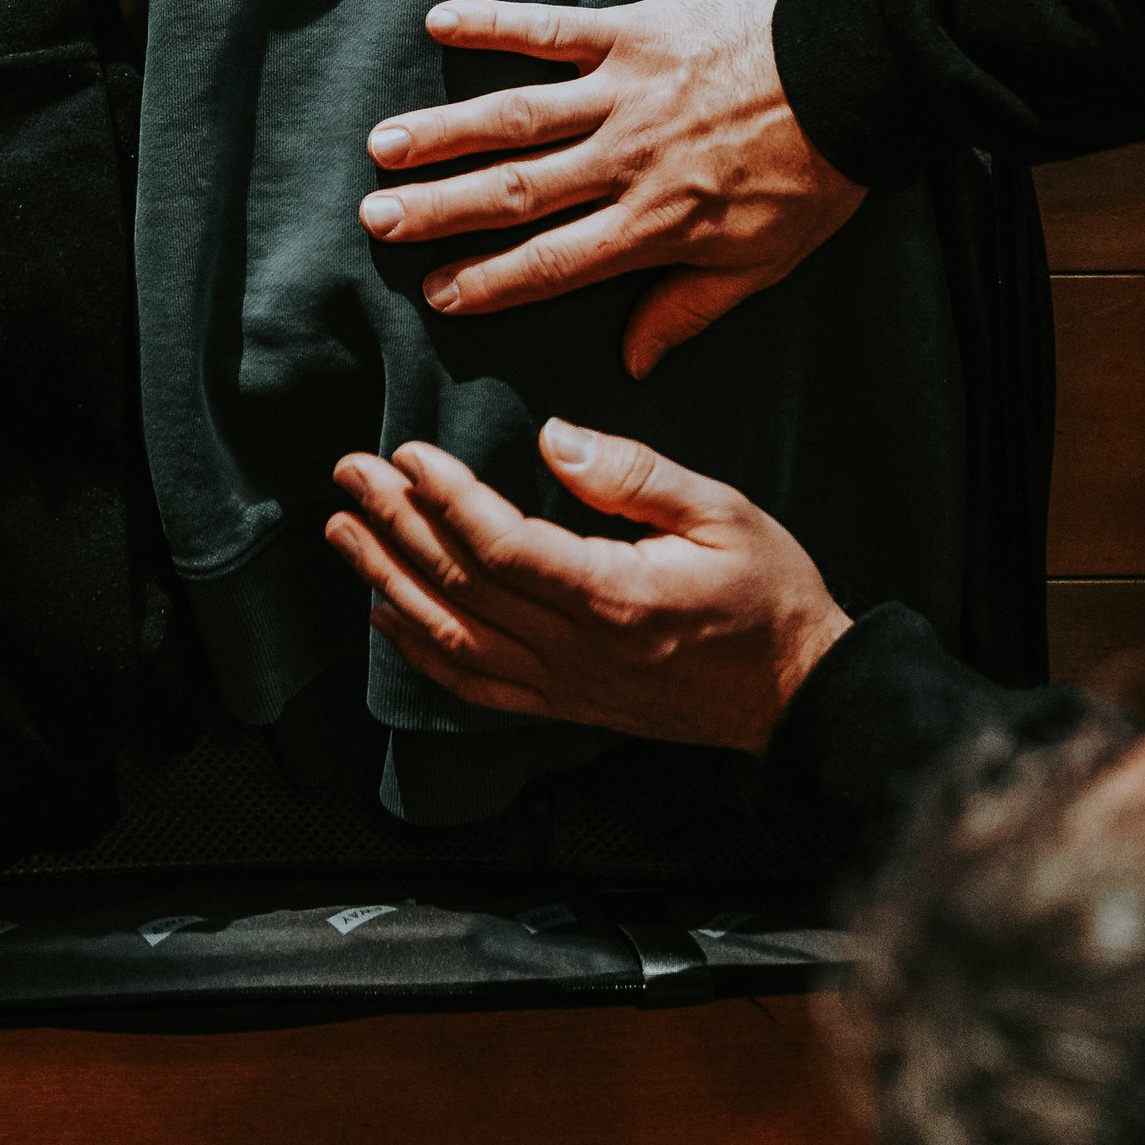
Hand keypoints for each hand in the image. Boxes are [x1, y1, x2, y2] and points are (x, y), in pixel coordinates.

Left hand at [325, 423, 850, 756]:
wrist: (800, 696)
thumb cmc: (768, 595)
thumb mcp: (721, 512)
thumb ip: (634, 474)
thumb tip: (555, 437)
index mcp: (613, 596)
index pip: (503, 545)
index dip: (445, 498)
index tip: (406, 452)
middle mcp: (577, 651)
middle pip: (462, 587)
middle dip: (394, 526)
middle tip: (348, 474)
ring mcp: (566, 687)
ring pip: (454, 638)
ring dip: (390, 582)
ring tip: (344, 533)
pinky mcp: (566, 707)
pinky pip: (477, 687)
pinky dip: (421, 654)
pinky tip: (385, 616)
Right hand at [357, 0, 865, 372]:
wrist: (856, 77)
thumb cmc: (814, 177)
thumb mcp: (762, 264)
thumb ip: (687, 310)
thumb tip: (632, 362)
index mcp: (652, 225)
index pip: (552, 262)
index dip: (488, 280)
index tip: (434, 292)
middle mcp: (624, 162)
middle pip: (515, 192)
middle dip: (438, 210)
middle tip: (376, 219)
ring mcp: (623, 92)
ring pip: (517, 117)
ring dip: (445, 131)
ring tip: (385, 145)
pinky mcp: (633, 32)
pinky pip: (552, 30)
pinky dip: (495, 25)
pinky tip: (441, 24)